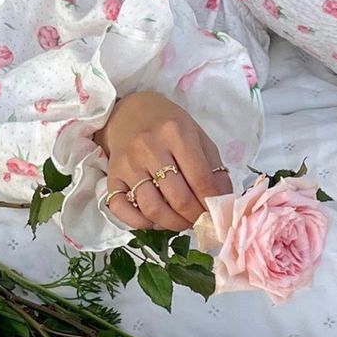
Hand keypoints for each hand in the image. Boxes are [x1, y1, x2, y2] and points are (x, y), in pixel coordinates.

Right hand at [95, 91, 231, 231]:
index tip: (217, 214)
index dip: (212, 205)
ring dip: (172, 224)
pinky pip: (122, 210)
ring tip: (182, 221)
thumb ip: (214, 170)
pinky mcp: (112, 177)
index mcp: (176, 134)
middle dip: (195, 217)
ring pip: (152, 209)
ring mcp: (127, 164)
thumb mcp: (198, 138)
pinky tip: (155, 220)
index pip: (201, 181)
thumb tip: (224, 204)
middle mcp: (148, 148)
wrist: (130, 112)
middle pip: (178, 199)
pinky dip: (142, 223)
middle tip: (200, 220)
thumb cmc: (169, 128)